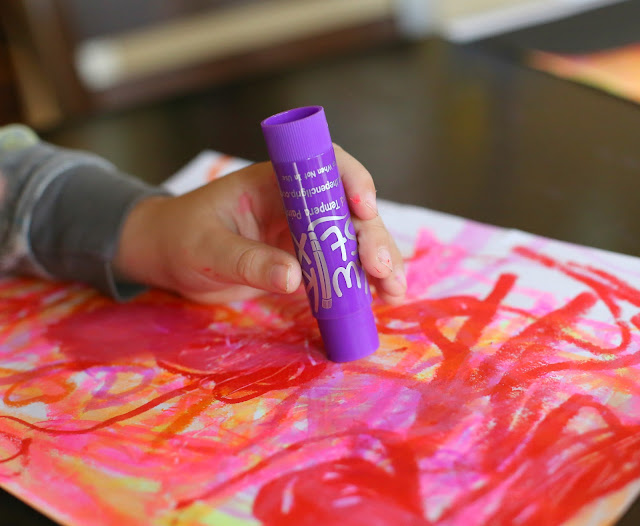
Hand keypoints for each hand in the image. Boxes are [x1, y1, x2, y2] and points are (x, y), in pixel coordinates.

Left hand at [114, 146, 406, 303]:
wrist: (167, 257)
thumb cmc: (180, 238)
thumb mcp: (206, 248)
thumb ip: (248, 261)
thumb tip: (295, 279)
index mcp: (275, 181)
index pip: (324, 166)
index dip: (351, 181)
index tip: (364, 208)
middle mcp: (296, 203)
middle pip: (347, 210)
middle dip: (370, 236)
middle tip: (381, 270)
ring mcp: (303, 232)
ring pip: (351, 241)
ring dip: (375, 264)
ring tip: (392, 292)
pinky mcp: (303, 261)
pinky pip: (337, 268)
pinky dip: (358, 283)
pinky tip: (377, 299)